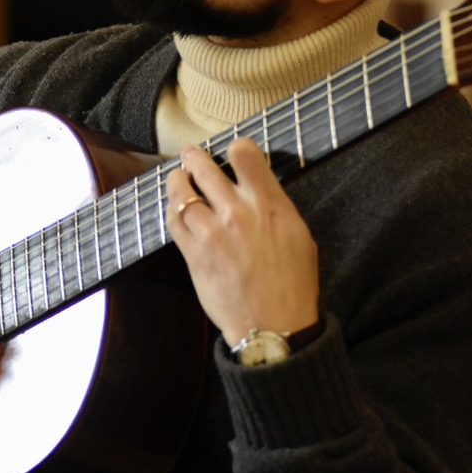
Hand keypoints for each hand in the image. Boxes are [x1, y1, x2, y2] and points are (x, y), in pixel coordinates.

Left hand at [165, 138, 318, 346]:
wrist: (275, 326)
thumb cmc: (293, 284)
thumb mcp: (299, 235)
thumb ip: (275, 206)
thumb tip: (258, 189)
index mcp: (270, 204)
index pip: (244, 153)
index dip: (235, 146)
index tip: (231, 151)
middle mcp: (238, 212)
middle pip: (203, 167)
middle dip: (194, 156)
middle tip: (191, 156)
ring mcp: (212, 233)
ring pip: (181, 191)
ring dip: (177, 181)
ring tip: (179, 179)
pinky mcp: (194, 254)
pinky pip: (173, 221)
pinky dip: (172, 210)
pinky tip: (176, 209)